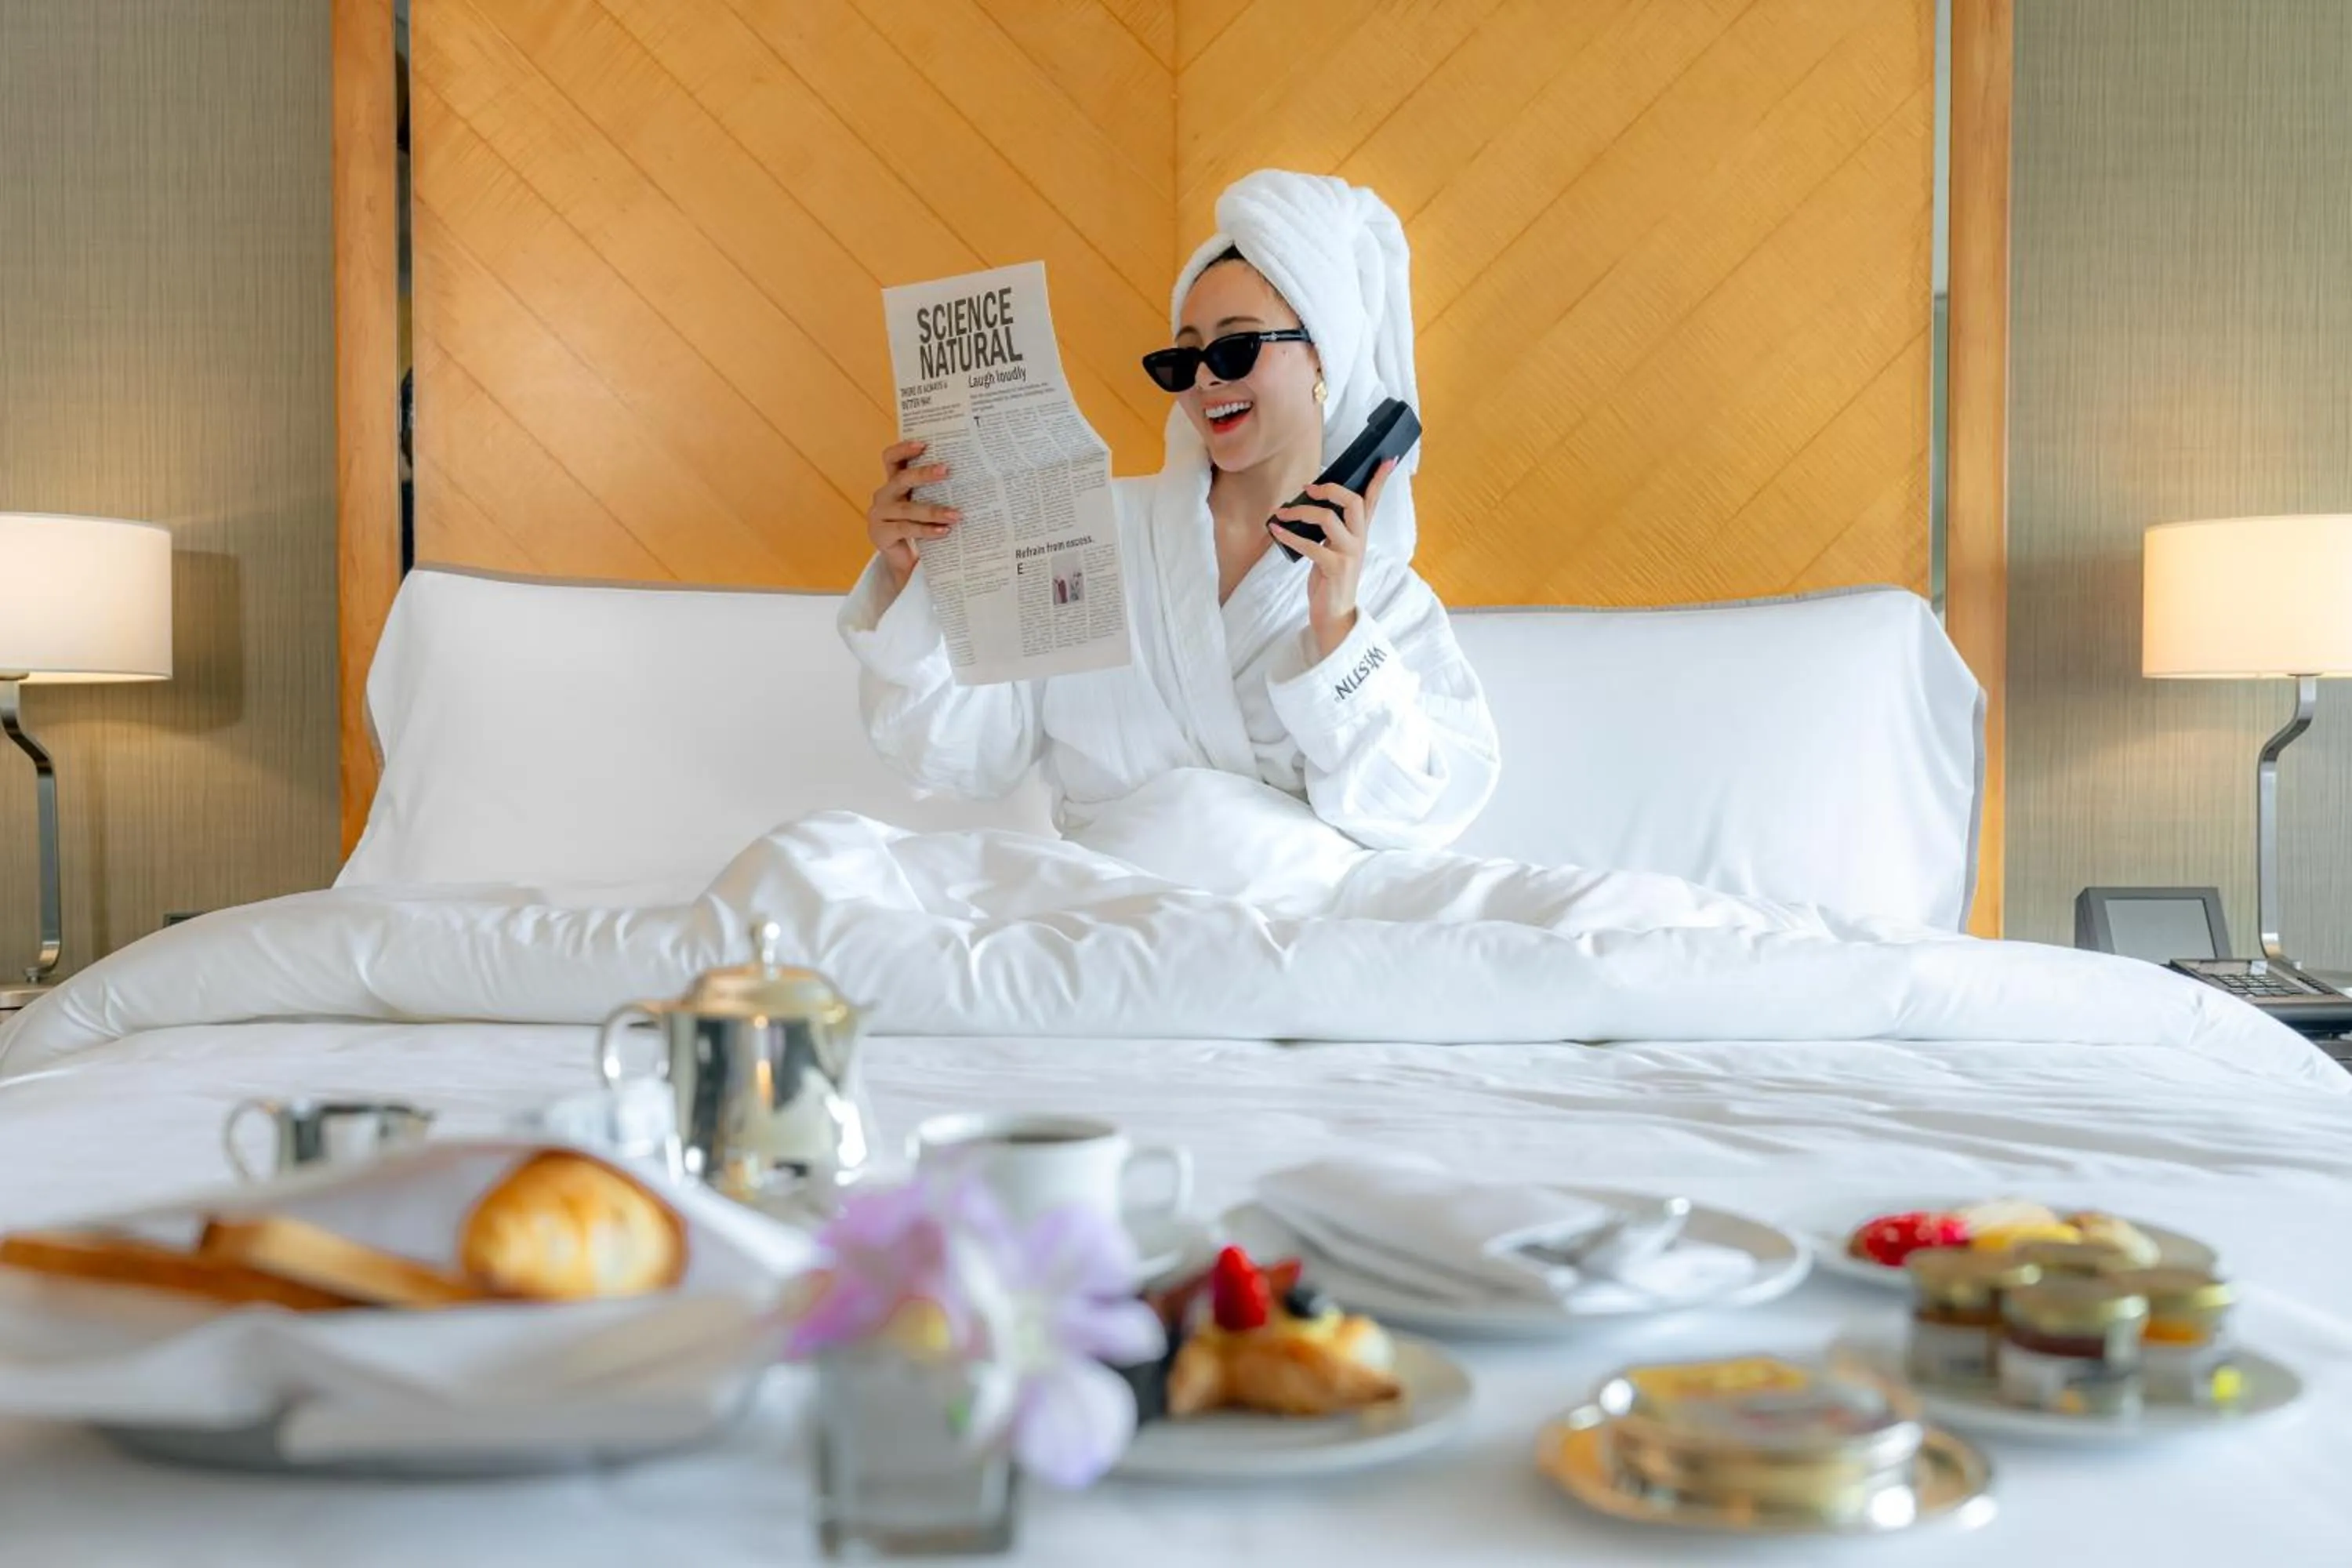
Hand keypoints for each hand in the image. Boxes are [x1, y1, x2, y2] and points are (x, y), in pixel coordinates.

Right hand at [868, 439, 962, 588]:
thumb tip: (969, 479)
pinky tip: (945, 531)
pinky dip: (927, 530)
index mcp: (892, 483)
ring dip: (934, 511)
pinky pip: (906, 529)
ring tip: (957, 514)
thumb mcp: (923, 505)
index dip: (903, 449)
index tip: (924, 444)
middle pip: (901, 479)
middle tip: (947, 470)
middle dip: (924, 474)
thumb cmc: (918, 527)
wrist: (903, 561)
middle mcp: (883, 496)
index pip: (891, 459)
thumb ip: (934, 492)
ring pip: (907, 509)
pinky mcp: (881, 534)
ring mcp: (879, 515)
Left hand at [1269, 458, 1393, 662]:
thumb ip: (1332, 528)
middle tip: (1308, 487)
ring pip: (1328, 518)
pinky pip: (1310, 545)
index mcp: (1360, 533)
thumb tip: (1309, 503)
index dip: (1379, 479)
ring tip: (1281, 513)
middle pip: (1353, 501)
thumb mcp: (1334, 548)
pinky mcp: (1335, 567)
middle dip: (1329, 488)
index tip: (1387, 459)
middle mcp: (1359, 540)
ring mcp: (1349, 554)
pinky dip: (1289, 535)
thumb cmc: (1330, 578)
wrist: (1334, 614)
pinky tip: (1276, 529)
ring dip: (1300, 512)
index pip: (1373, 500)